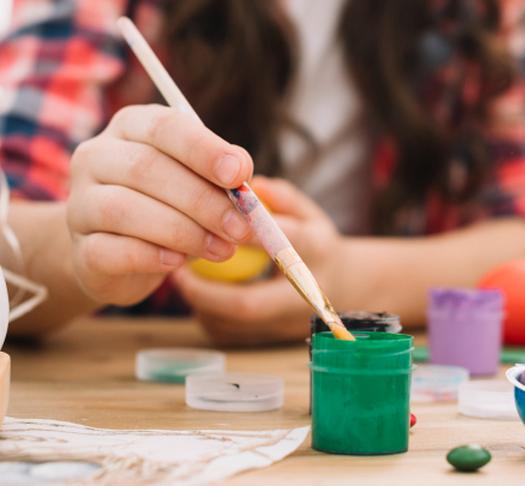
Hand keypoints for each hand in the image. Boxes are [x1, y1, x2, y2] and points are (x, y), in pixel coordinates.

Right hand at [65, 104, 254, 306]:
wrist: (119, 256)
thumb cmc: (168, 205)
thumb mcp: (199, 182)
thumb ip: (221, 174)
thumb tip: (242, 174)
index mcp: (130, 126)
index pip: (165, 126)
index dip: (203, 149)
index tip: (239, 174)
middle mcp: (96, 156)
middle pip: (146, 168)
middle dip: (201, 200)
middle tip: (240, 226)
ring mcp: (79, 202)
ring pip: (124, 209)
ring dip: (182, 231)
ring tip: (222, 249)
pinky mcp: (79, 247)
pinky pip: (110, 250)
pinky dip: (149, 256)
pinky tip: (177, 262)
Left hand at [169, 176, 347, 346]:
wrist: (345, 288)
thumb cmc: (315, 243)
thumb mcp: (309, 213)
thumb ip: (282, 197)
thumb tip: (252, 184)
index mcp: (316, 254)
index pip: (282, 244)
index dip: (249, 234)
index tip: (214, 220)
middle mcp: (304, 295)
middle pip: (249, 305)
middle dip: (207, 291)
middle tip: (179, 270)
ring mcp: (288, 324)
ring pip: (232, 325)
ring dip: (201, 303)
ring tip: (180, 277)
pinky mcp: (271, 340)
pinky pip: (229, 334)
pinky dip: (208, 314)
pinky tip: (198, 293)